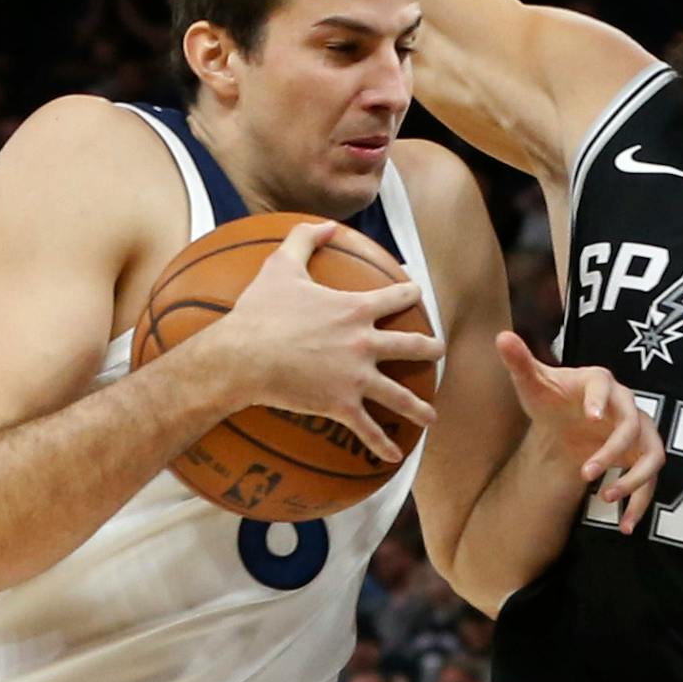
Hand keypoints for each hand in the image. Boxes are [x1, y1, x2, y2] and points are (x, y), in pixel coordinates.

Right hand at [208, 222, 444, 464]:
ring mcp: (356, 377)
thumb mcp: (280, 266)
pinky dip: (382, 445)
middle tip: (439, 352)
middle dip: (431, 349)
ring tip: (432, 416)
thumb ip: (305, 239)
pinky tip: (395, 457)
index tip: (417, 293)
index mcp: (355, 309)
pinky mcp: (341, 406)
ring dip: (419, 407)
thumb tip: (324, 224)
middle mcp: (364, 343)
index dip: (410, 292)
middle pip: (411, 346)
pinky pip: (367, 429)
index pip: (396, 297)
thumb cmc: (259, 311)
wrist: (243, 356)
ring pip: (399, 395)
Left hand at [494, 332, 664, 533]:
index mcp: (600, 381)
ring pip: (651, 456)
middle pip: (632, 425)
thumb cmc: (553, 399)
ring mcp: (639, 433)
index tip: (592, 416)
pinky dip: (640, 504)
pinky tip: (623, 526)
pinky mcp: (641, 458)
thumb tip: (501, 336)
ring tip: (605, 498)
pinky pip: (650, 481)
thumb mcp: (534, 384)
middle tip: (585, 472)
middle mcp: (626, 405)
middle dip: (612, 450)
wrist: (568, 421)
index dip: (601, 399)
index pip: (605, 385)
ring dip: (634, 479)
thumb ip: (520, 362)